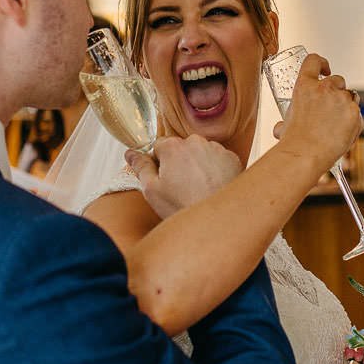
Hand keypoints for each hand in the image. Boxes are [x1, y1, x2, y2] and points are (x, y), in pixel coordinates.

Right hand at [127, 135, 243, 219]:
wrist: (218, 222)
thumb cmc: (183, 207)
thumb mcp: (152, 191)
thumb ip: (140, 167)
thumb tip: (131, 153)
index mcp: (173, 147)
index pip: (158, 146)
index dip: (158, 163)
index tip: (163, 179)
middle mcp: (196, 142)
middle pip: (180, 148)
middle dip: (178, 163)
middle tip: (180, 188)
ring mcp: (217, 149)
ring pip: (200, 153)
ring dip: (197, 166)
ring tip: (198, 189)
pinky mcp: (233, 159)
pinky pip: (218, 159)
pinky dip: (214, 170)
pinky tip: (211, 187)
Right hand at [275, 54, 361, 175]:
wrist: (306, 155)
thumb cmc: (294, 142)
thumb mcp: (285, 125)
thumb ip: (286, 120)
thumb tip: (282, 127)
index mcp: (304, 87)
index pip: (314, 61)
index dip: (321, 63)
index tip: (325, 69)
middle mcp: (325, 89)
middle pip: (337, 79)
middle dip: (336, 90)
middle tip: (330, 108)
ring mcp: (342, 100)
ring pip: (350, 96)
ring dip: (345, 106)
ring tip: (336, 124)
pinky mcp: (355, 113)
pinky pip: (357, 113)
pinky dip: (352, 121)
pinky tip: (342, 132)